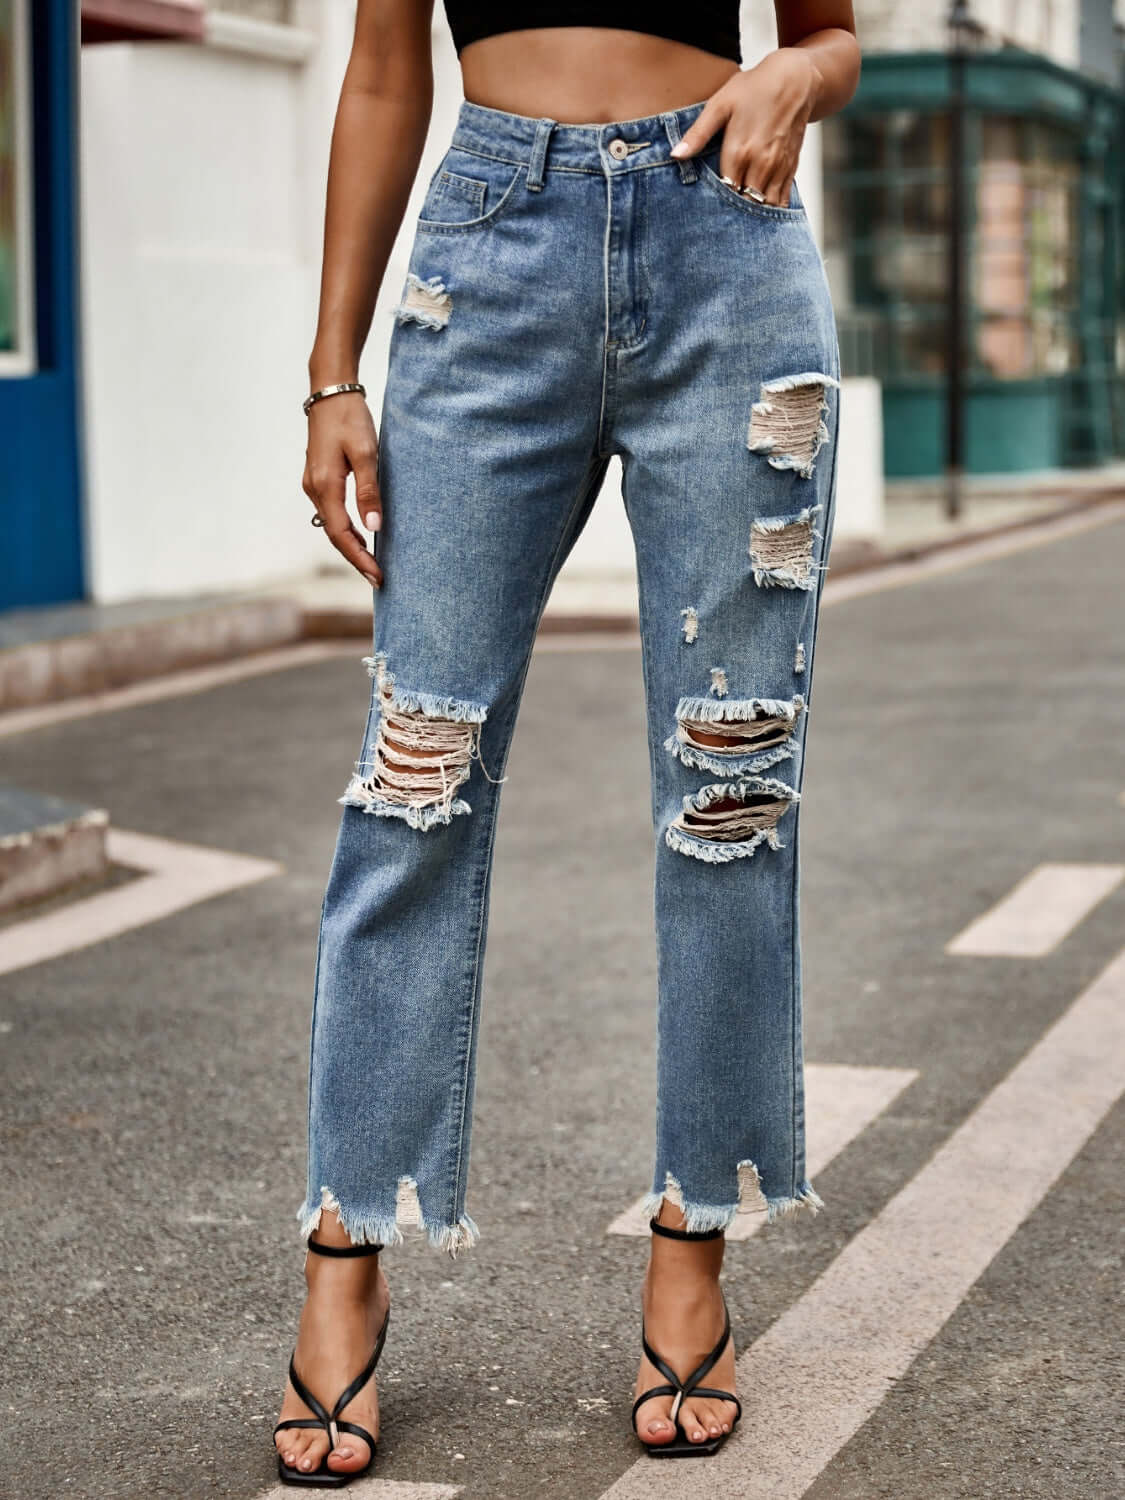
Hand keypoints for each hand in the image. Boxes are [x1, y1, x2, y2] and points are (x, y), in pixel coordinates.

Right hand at [303, 394, 383, 587]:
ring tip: (372, 564)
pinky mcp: (318, 478)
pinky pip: (331, 513)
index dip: (360, 558)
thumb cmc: (350, 418)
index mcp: (325, 486)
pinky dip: (346, 529)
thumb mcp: (365, 453)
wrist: (330, 391)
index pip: (342, 535)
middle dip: (356, 558)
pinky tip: (361, 535)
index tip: (378, 576)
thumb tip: (374, 526)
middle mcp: (314, 489)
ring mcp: (313, 484)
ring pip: (332, 525)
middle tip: (378, 579)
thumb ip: (368, 491)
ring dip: (351, 546)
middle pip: (335, 535)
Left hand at [671, 50, 822, 208]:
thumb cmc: (754, 88)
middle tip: (718, 219)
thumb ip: (698, 134)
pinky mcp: (791, 168)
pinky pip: (781, 200)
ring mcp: (778, 168)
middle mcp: (760, 164)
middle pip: (743, 203)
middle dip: (732, 212)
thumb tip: (676, 155)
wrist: (796, 79)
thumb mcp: (720, 104)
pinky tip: (759, 216)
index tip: (704, 207)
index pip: (723, 192)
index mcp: (739, 151)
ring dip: (751, 214)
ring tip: (737, 221)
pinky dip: (770, 211)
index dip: (713, 203)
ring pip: (763, 206)